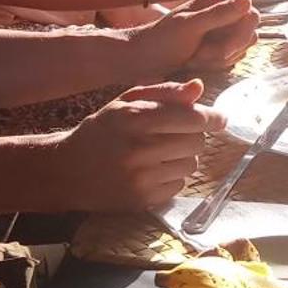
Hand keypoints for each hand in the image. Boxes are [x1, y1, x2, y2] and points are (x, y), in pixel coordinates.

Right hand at [53, 79, 225, 211]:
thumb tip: (199, 87)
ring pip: (190, 165)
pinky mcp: (141, 200)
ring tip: (161, 152)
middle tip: (177, 134)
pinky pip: (178, 186)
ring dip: (183, 157)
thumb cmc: (102, 130)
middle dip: (193, 136)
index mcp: (135, 118)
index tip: (220, 119)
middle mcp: (139, 148)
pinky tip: (152, 170)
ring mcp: (140, 177)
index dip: (212, 118)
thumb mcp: (127, 102)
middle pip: (196, 142)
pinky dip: (172, 177)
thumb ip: (165, 92)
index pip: (192, 118)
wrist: (67, 170)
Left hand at [122, 0, 257, 80]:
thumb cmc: (161, 41)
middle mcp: (221, 12)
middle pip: (248, 35)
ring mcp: (219, 30)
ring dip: (217, 59)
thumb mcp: (190, 27)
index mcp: (217, 0)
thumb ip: (219, 14)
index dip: (240, 36)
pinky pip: (231, 59)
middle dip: (225, 50)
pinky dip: (214, 65)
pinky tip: (195, 62)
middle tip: (198, 54)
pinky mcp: (216, 46)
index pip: (251, 16)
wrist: (141, 60)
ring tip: (193, 58)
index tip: (221, 50)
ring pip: (240, 49)